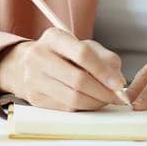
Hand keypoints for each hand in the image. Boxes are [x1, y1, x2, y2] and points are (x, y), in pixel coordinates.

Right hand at [0, 28, 129, 111]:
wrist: (27, 65)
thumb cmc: (63, 55)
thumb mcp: (83, 46)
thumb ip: (105, 58)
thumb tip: (119, 81)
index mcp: (54, 37)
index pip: (82, 54)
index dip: (103, 72)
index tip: (118, 84)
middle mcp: (39, 56)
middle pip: (78, 80)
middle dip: (103, 92)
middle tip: (116, 97)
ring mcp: (33, 78)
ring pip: (73, 98)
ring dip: (95, 102)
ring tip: (104, 99)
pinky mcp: (35, 98)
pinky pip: (66, 108)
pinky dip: (83, 108)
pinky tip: (90, 102)